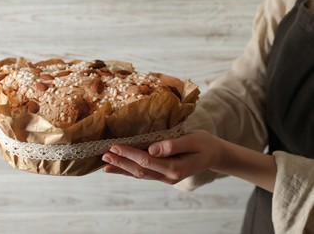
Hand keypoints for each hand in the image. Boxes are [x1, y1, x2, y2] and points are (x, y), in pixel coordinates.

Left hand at [102, 130, 276, 191]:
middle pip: (140, 170)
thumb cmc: (204, 144)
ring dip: (122, 168)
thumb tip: (152, 148)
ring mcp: (165, 177)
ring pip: (140, 174)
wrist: (214, 154)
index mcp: (176, 168)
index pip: (148, 161)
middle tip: (104, 156)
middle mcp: (168, 176)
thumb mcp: (192, 140)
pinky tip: (118, 168)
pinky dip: (129, 171)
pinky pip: (144, 173)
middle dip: (121, 163)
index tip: (115, 146)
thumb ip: (173, 145)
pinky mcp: (163, 174)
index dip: (130, 154)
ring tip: (105, 164)